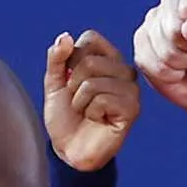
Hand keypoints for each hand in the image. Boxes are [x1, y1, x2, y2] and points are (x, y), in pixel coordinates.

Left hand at [43, 30, 139, 170]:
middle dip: (73, 85)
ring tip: (88, 112)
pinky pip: (102, 100)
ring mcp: (131, 89)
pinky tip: (98, 120)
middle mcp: (124, 70)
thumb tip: (65, 37)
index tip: (71, 79)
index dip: (72, 58)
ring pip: (93, 82)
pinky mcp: (132, 108)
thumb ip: (56, 58)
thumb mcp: (54, 83)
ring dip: (80, 102)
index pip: (91, 38)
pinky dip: (91, 112)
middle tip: (79, 101)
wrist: (70, 150)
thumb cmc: (66, 117)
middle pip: (89, 61)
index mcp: (108, 59)